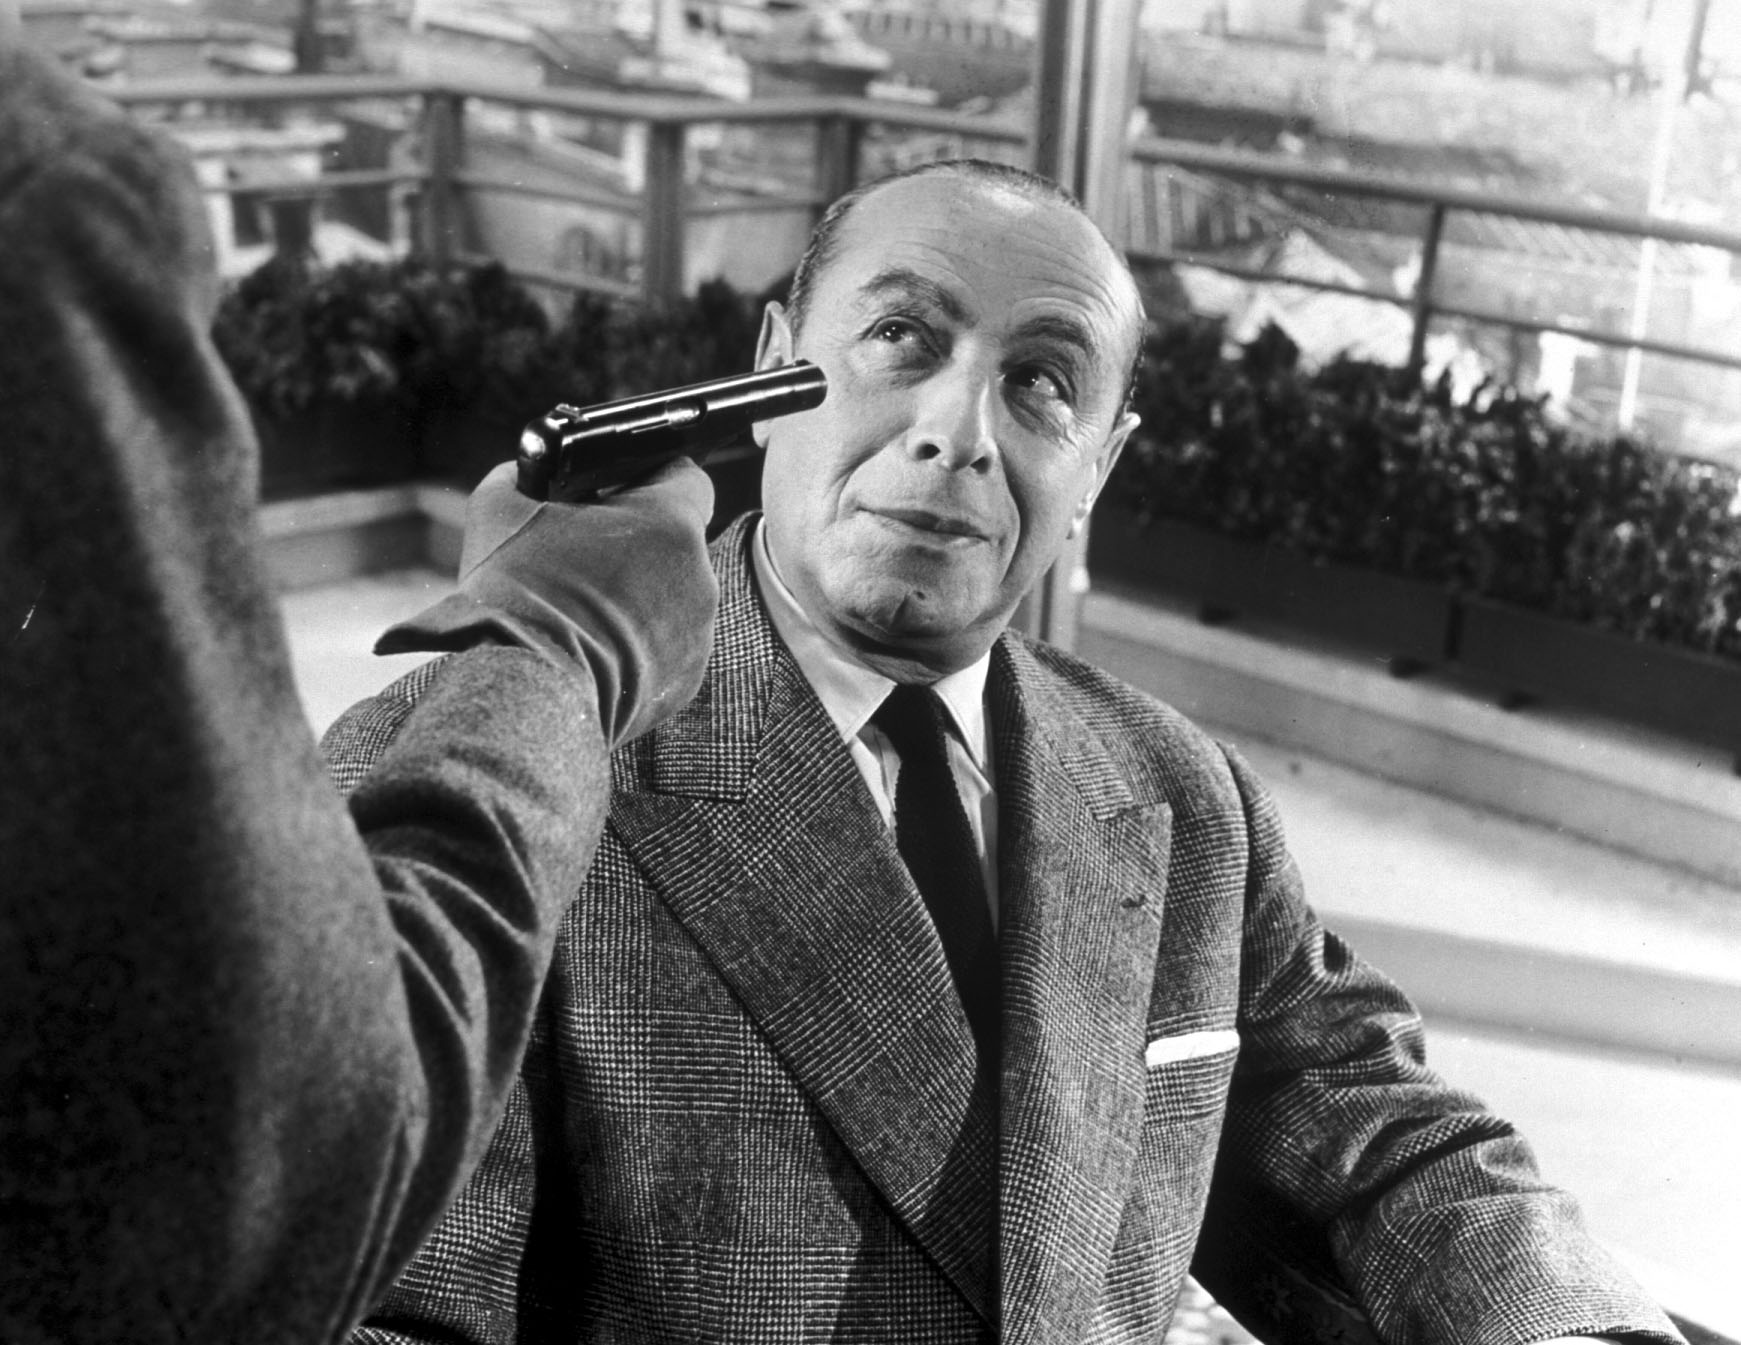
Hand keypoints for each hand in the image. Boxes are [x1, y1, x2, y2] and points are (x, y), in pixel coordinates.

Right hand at [377, 458, 717, 745]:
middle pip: (675, 544)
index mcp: (671, 522)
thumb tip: (528, 472)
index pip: (685, 478)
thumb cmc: (517, 595)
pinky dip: (638, 648)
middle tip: (586, 558)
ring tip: (583, 612)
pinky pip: (666, 650)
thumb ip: (524, 475)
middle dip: (637, 546)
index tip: (619, 493)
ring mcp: (698, 634)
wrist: (525, 690)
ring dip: (639, 600)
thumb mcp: (501, 508)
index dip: (650, 480)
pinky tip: (594, 650)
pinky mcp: (686, 681)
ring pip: (672, 600)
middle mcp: (700, 577)